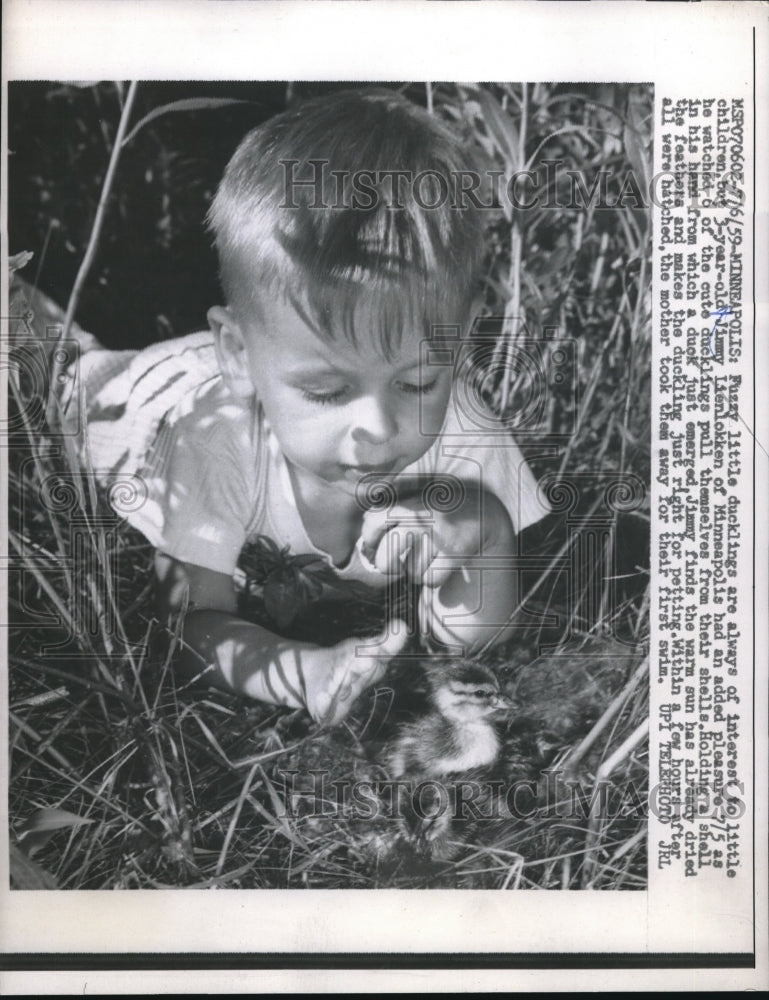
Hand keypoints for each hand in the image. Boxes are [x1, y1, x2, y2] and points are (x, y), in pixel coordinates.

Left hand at [358, 482, 507, 588]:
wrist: (480, 511)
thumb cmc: (436, 511)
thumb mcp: (412, 502)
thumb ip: (385, 515)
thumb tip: (363, 546)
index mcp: (406, 504)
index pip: (372, 523)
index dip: (367, 539)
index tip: (371, 545)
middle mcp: (420, 518)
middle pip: (384, 560)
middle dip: (389, 566)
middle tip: (397, 561)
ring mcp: (438, 536)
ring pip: (411, 572)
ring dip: (416, 570)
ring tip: (427, 555)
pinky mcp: (455, 552)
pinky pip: (431, 578)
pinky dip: (433, 576)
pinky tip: (440, 562)